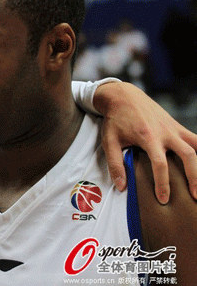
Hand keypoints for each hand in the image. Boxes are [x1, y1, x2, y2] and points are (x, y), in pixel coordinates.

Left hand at [94, 81, 196, 203]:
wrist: (123, 96)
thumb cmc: (115, 119)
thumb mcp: (109, 141)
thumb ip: (115, 164)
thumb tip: (122, 187)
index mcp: (147, 137)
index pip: (160, 164)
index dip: (163, 183)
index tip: (163, 199)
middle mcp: (165, 132)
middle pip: (188, 155)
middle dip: (194, 177)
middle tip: (194, 197)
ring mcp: (174, 128)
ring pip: (196, 146)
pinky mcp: (177, 126)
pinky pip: (195, 139)